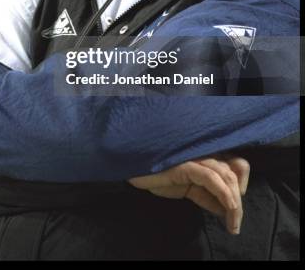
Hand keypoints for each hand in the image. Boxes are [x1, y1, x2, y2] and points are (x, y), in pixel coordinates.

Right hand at [128, 155, 249, 234]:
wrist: (135, 167)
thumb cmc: (159, 174)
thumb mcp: (188, 189)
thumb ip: (207, 195)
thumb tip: (225, 210)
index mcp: (207, 156)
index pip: (238, 163)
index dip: (242, 183)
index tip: (236, 205)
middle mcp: (204, 153)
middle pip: (234, 174)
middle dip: (239, 202)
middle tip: (234, 225)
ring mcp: (196, 157)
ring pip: (226, 178)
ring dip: (234, 205)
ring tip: (232, 225)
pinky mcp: (186, 164)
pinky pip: (211, 178)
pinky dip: (223, 194)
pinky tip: (227, 209)